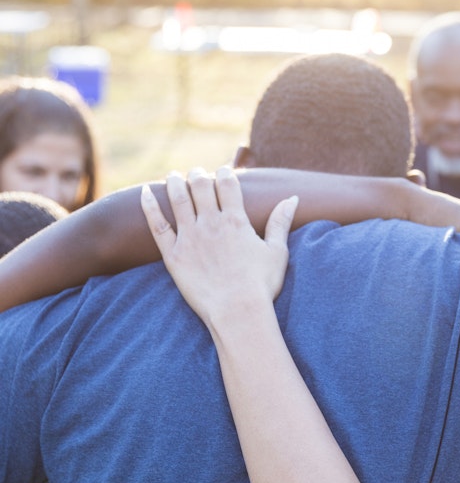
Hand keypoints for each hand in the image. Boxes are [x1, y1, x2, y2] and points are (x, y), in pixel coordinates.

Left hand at [140, 166, 297, 324]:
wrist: (238, 311)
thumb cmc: (262, 284)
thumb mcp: (277, 251)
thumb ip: (280, 222)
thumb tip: (292, 198)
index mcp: (236, 220)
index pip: (228, 184)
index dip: (225, 172)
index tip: (223, 170)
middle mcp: (211, 223)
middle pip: (201, 186)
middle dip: (199, 175)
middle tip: (197, 173)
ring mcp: (190, 238)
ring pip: (178, 199)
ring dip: (175, 183)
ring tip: (173, 175)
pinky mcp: (173, 255)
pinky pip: (157, 225)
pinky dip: (150, 206)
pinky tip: (145, 193)